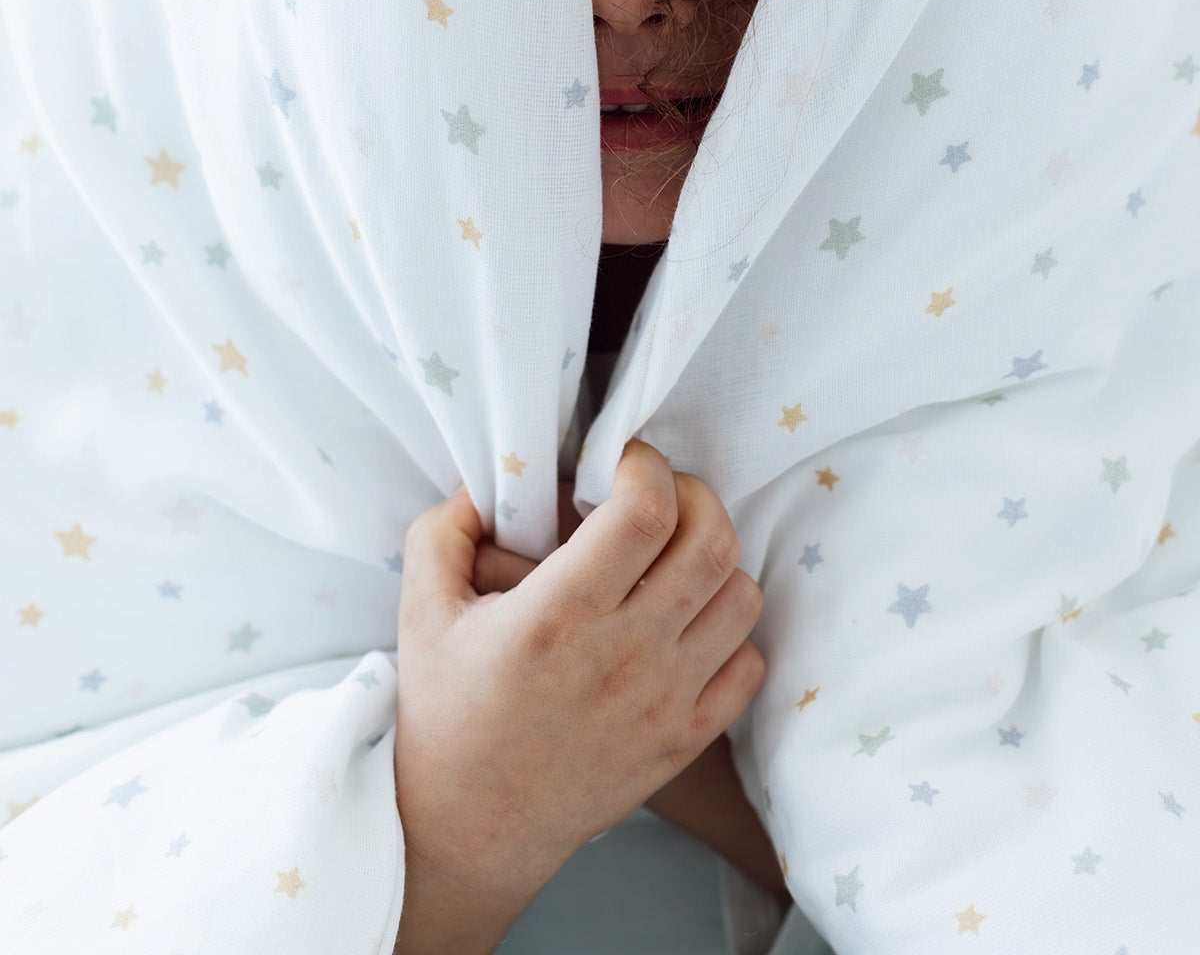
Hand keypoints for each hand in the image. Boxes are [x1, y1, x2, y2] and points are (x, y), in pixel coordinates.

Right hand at [393, 440, 766, 905]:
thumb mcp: (420, 609)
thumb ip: (446, 528)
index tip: (618, 463)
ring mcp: (664, 702)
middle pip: (712, 541)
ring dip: (713, 559)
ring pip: (741, 595)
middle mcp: (623, 656)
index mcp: (558, 616)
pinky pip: (749, 663)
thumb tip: (490, 479)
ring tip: (671, 557)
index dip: (645, 465)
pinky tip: (683, 622)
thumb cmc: (444, 713)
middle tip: (656, 497)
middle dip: (693, 494)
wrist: (468, 831)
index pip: (646, 512)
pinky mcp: (685, 740)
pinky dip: (728, 630)